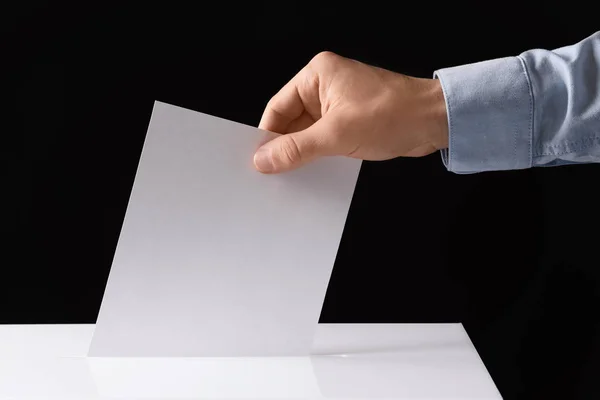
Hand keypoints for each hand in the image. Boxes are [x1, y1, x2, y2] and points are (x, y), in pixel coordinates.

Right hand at [254, 51, 448, 172]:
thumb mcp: (337, 135)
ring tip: (293, 177)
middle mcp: (326, 86)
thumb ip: (297, 149)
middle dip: (285, 147)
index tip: (259, 160)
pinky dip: (319, 156)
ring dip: (303, 154)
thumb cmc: (395, 114)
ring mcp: (339, 105)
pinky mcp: (351, 122)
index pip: (278, 107)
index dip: (267, 135)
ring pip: (308, 133)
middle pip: (291, 121)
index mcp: (317, 75)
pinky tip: (314, 174)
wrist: (435, 122)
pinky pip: (325, 140)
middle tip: (274, 174)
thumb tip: (265, 159)